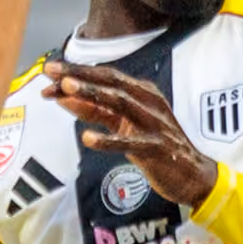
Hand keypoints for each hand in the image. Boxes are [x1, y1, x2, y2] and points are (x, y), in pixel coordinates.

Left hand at [50, 58, 216, 212]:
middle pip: (111, 83)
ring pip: (120, 103)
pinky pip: (130, 143)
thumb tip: (64, 97)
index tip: (50, 69)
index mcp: (141, 93)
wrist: (192, 174)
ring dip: (92, 95)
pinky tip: (87, 138)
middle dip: (80, 75)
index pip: (105, 76)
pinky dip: (108, 140)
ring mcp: (153, 124)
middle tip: (52, 71)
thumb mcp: (124, 125)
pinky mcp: (156, 148)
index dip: (77, 71)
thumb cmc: (154, 146)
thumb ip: (96, 112)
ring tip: (67, 90)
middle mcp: (148, 102)